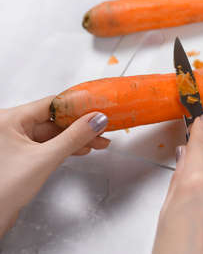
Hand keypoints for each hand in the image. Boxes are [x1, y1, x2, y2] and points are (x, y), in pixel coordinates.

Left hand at [0, 96, 109, 236]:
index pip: (51, 104)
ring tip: (97, 142)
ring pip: (53, 134)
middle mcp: (10, 127)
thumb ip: (74, 137)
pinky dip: (65, 147)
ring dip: (75, 139)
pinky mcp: (21, 156)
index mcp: (8, 119)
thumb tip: (96, 121)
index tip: (97, 111)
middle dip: (80, 127)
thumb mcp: (45, 159)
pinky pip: (47, 145)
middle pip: (54, 120)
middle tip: (101, 129)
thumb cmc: (3, 189)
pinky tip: (80, 149)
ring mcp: (15, 142)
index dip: (77, 107)